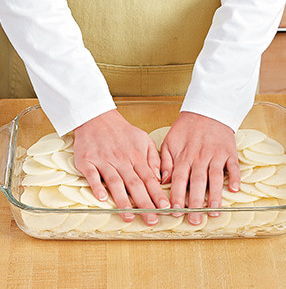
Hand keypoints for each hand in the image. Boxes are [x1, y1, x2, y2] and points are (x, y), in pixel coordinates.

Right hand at [73, 109, 169, 224]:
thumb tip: (160, 178)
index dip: (157, 194)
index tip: (165, 208)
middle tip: (151, 219)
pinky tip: (101, 199)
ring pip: (115, 182)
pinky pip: (92, 175)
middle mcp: (121, 161)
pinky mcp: (88, 161)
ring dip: (122, 200)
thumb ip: (153, 158)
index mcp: (136, 157)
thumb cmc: (122, 132)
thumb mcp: (143, 139)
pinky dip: (96, 186)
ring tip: (129, 216)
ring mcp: (104, 161)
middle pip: (134, 184)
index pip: (149, 179)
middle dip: (144, 203)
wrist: (97, 118)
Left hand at [160, 112, 240, 224]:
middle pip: (196, 182)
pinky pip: (233, 166)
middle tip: (194, 220)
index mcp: (183, 157)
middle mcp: (199, 158)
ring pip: (214, 177)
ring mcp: (215, 155)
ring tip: (213, 211)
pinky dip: (234, 177)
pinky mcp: (229, 152)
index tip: (174, 212)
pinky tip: (234, 190)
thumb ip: (165, 162)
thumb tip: (162, 182)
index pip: (178, 180)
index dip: (176, 196)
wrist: (206, 111)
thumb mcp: (169, 142)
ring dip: (214, 195)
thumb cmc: (186, 129)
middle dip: (194, 203)